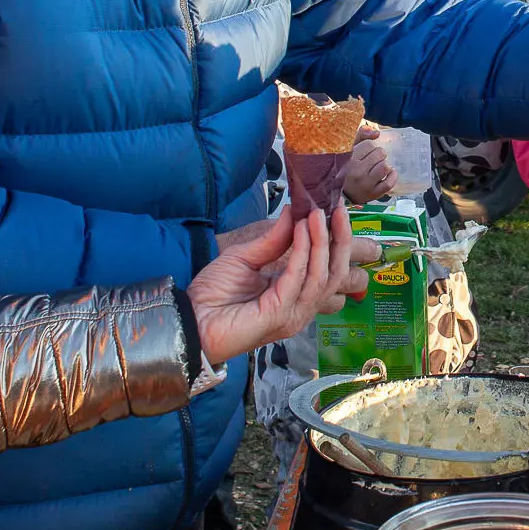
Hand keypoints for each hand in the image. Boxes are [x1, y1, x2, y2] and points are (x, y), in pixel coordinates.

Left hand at [186, 204, 379, 361]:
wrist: (189, 320)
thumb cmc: (214, 295)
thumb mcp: (245, 258)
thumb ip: (273, 241)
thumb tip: (293, 212)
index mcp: (295, 295)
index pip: (328, 268)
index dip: (336, 239)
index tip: (335, 209)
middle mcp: (300, 307)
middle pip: (334, 274)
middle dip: (339, 240)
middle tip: (338, 210)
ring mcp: (293, 314)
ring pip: (321, 277)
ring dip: (321, 242)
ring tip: (316, 215)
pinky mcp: (280, 315)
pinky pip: (298, 279)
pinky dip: (303, 253)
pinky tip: (300, 231)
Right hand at [343, 139, 394, 203]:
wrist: (346, 193)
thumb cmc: (350, 168)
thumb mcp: (351, 150)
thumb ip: (362, 136)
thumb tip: (377, 132)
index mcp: (351, 160)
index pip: (369, 144)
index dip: (371, 146)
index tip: (367, 152)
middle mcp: (357, 172)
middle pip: (380, 153)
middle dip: (380, 155)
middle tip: (375, 160)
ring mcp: (366, 185)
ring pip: (385, 166)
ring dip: (386, 165)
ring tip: (381, 167)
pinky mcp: (374, 194)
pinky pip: (389, 183)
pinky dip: (392, 176)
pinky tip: (388, 174)